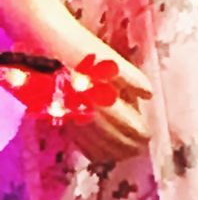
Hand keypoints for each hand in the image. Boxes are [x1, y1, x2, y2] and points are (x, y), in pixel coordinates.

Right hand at [62, 42, 152, 163]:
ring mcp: (75, 120)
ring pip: (98, 147)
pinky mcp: (63, 119)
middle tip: (140, 147)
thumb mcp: (113, 62)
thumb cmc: (83, 51)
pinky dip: (94, 152)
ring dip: (114, 152)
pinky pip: (81, 145)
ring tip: (126, 153)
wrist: (47, 46)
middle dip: (130, 147)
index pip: (131, 128)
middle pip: (116, 142)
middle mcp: (91, 116)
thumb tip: (148, 96)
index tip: (148, 136)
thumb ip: (133, 80)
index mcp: (106, 102)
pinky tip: (103, 153)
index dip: (141, 135)